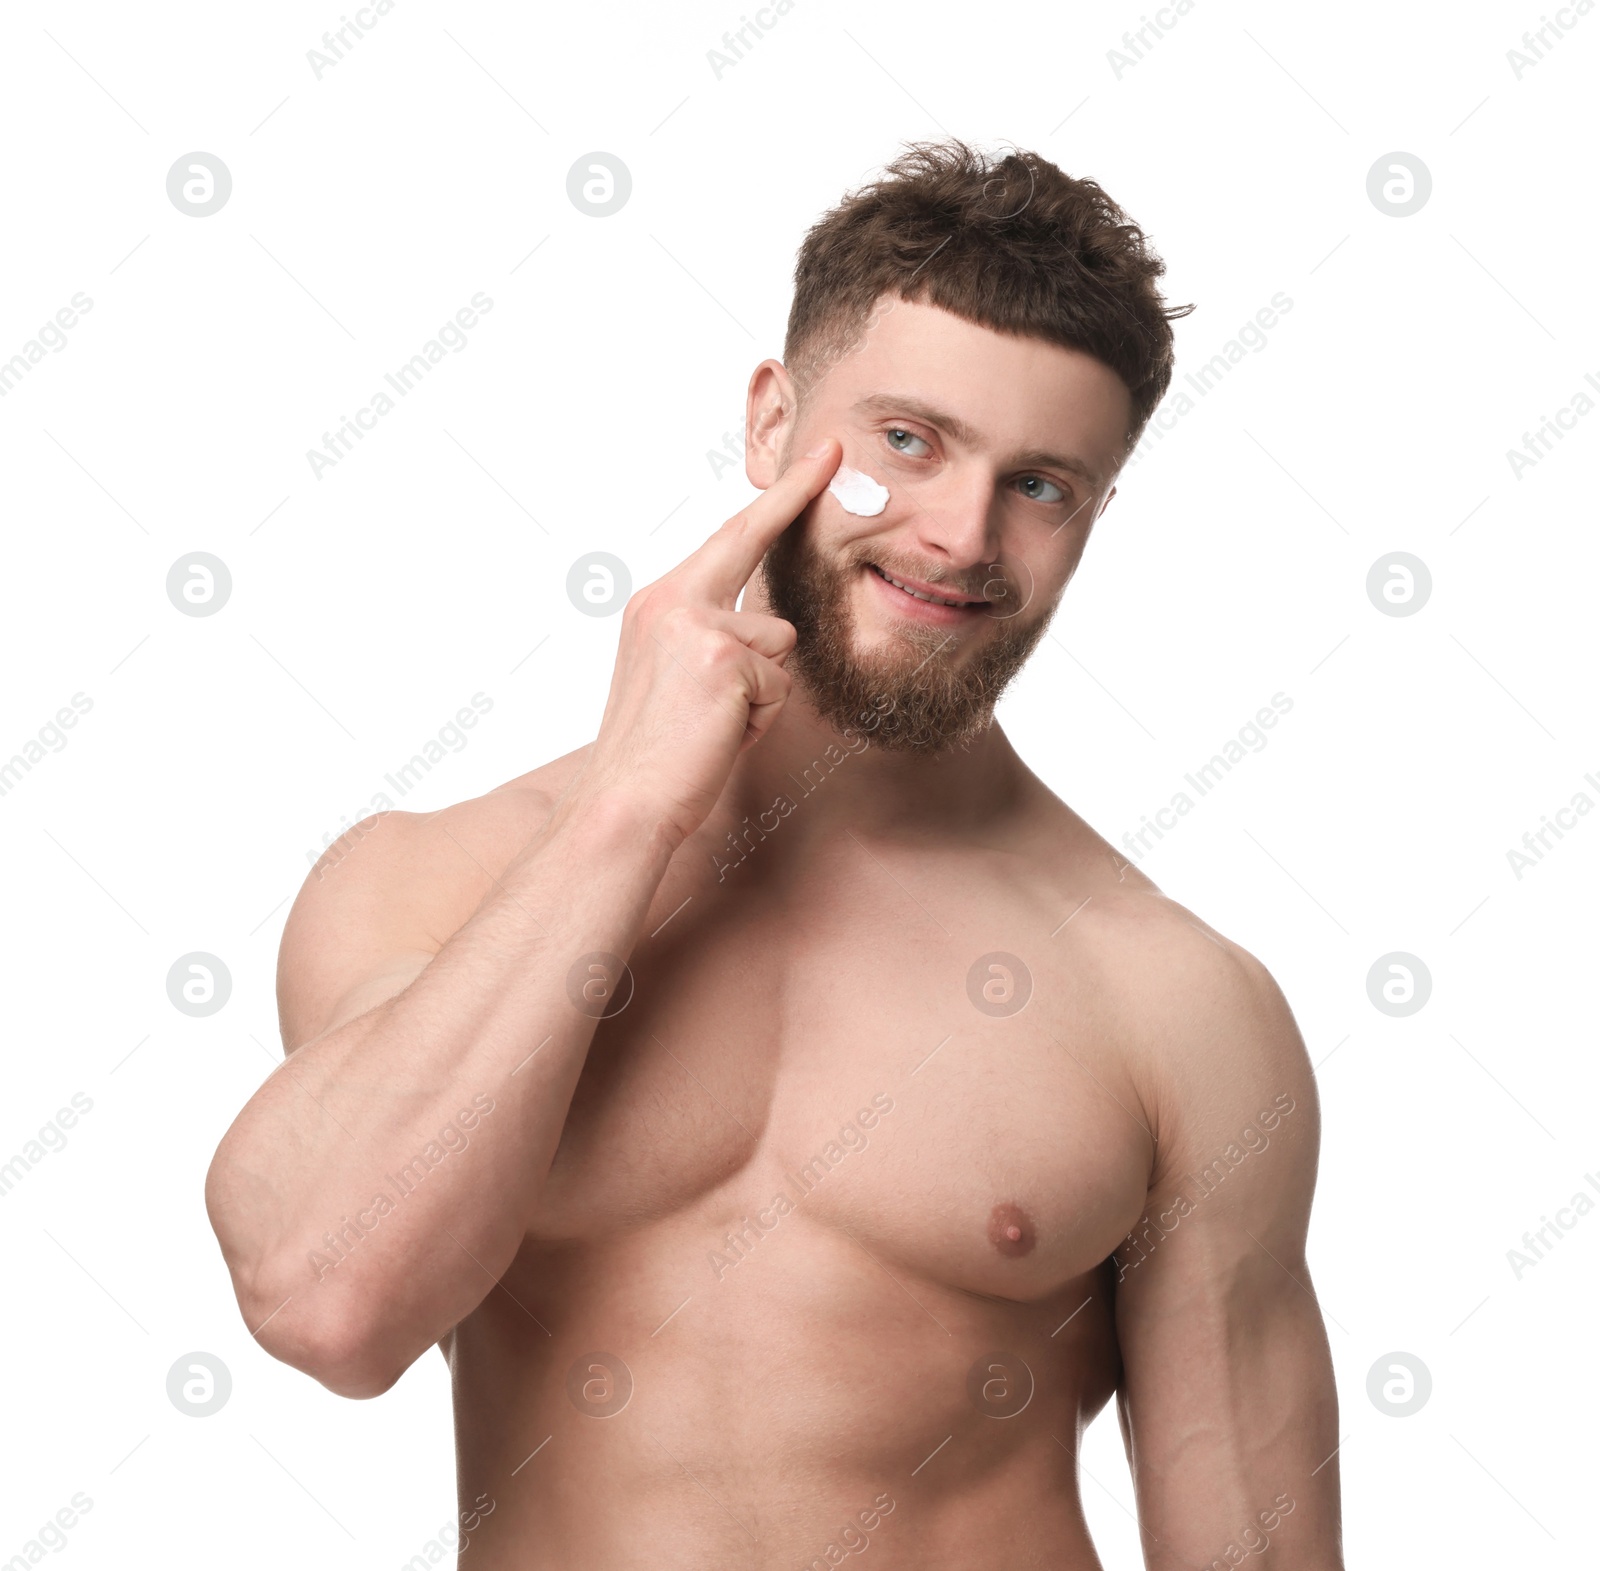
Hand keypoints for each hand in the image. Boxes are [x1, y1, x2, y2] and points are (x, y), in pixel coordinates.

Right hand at [565, 438, 840, 849]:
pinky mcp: (723, 657)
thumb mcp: (679, 679)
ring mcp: (695, 624)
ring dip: (763, 693)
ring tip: (715, 725)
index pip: (726, 540)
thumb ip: (717, 640)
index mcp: (657, 604)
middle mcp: (669, 600)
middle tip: (832, 449)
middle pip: (751, 548)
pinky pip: (778, 684)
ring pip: (779, 644)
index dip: (774, 502)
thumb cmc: (658, 755)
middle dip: (792, 497)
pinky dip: (760, 719)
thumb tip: (774, 630)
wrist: (625, 804)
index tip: (815, 459)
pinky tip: (720, 736)